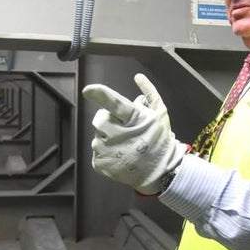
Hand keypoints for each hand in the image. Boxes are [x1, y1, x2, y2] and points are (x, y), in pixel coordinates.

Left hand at [81, 74, 186, 194]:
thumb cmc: (160, 140)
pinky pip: (97, 151)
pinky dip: (106, 152)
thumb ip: (149, 93)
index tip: (88, 90)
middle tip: (124, 129)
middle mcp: (117, 134)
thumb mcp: (160, 113)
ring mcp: (107, 150)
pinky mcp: (100, 162)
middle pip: (100, 118)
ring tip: (125, 145)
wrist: (160, 172)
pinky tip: (120, 155)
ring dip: (108, 137)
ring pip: (98, 134)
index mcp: (133, 119)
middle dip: (109, 120)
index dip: (100, 95)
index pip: (114, 103)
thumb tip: (138, 77)